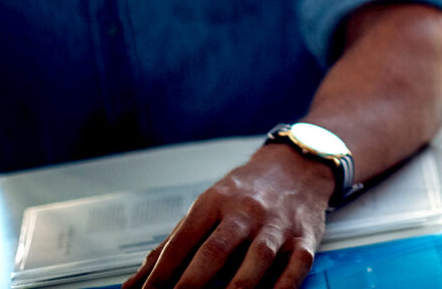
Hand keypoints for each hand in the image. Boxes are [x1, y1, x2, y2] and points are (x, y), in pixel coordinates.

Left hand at [122, 143, 333, 288]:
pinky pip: (294, 269)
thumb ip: (174, 244)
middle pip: (216, 251)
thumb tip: (135, 284)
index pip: (182, 242)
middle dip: (191, 285)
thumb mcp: (208, 205)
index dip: (161, 274)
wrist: (298, 165)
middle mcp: (246, 212)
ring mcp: (277, 226)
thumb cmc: (247, 191)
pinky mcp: (305, 238)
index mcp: (215, 202)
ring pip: (256, 261)